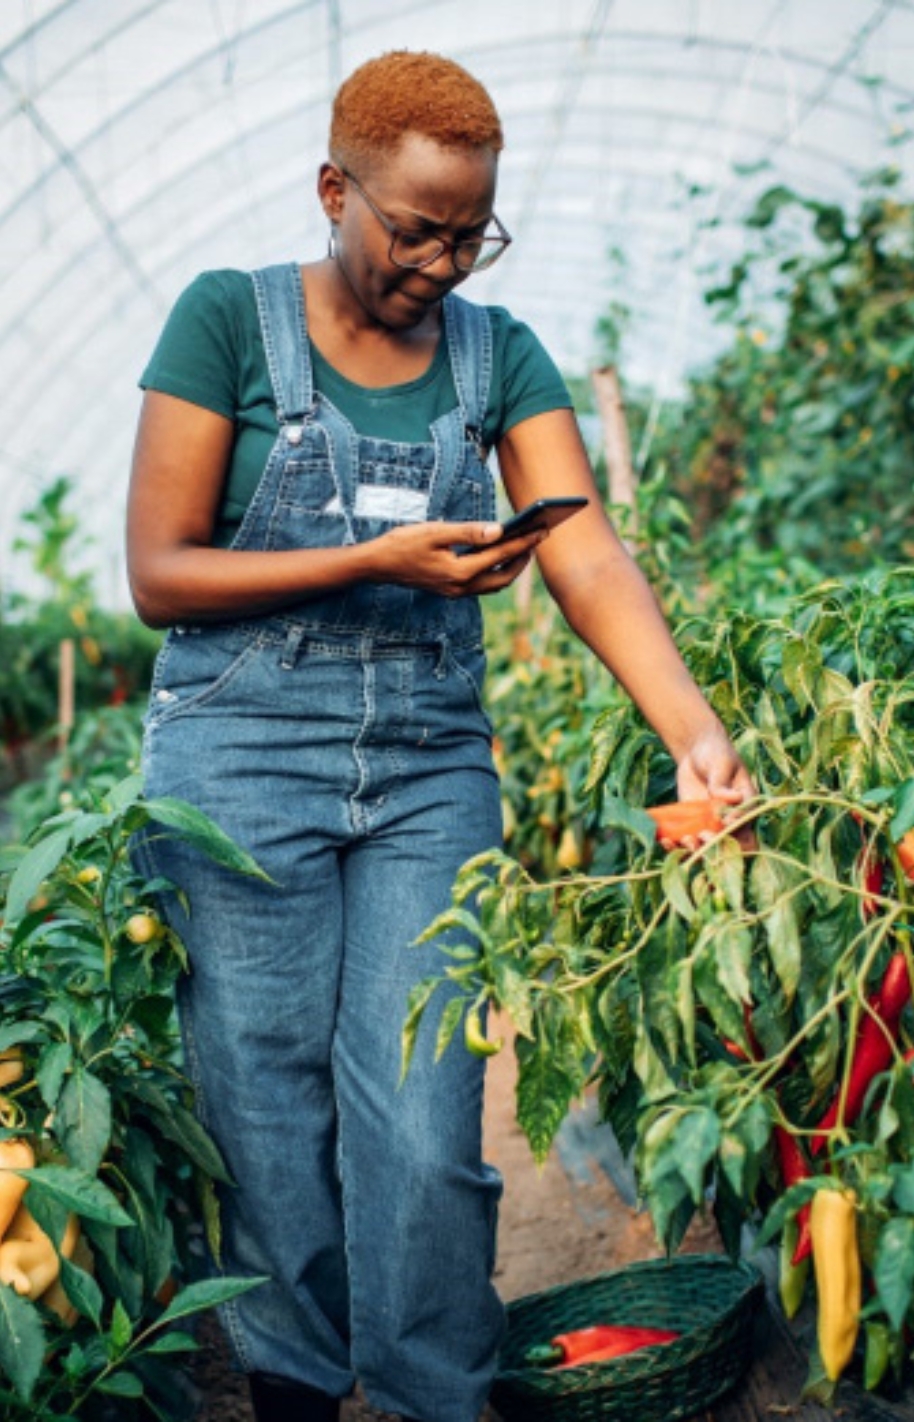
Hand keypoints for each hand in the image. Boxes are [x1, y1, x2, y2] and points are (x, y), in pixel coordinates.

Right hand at [370, 520, 545, 597]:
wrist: (378, 565)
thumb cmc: (403, 544)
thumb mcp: (435, 532)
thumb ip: (467, 531)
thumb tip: (498, 530)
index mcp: (459, 572)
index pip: (499, 555)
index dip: (523, 542)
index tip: (541, 530)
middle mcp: (461, 587)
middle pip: (504, 577)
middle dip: (523, 559)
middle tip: (537, 539)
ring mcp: (455, 591)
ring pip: (494, 584)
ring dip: (511, 568)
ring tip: (523, 547)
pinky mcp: (451, 590)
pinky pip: (482, 585)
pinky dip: (495, 572)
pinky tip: (498, 556)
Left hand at [671, 723, 756, 851]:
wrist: (696, 751)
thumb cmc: (716, 754)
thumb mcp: (721, 764)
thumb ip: (723, 782)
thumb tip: (733, 798)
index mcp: (745, 807)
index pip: (746, 826)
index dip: (737, 830)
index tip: (725, 822)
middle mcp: (729, 820)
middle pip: (727, 844)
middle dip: (715, 845)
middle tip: (703, 834)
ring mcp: (709, 824)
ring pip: (705, 847)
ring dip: (695, 850)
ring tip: (685, 840)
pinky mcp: (691, 824)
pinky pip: (685, 839)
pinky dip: (675, 845)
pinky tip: (666, 841)